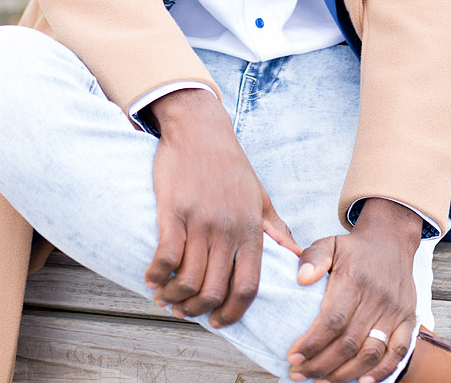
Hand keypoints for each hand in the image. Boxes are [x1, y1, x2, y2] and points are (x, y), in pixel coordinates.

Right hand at [144, 88, 300, 326]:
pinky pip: (164, 258)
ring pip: (188, 280)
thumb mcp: (260, 196)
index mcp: (251, 229)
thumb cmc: (230, 164)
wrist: (200, 128)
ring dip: (174, 298)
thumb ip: (276, 229)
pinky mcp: (173, 210)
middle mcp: (227, 228)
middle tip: (185, 311)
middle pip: (214, 290)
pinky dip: (156, 277)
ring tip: (166, 298)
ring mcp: (200, 220)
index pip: (248, 287)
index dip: (232, 313)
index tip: (218, 322)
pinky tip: (152, 279)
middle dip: (197, 310)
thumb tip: (297, 256)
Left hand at [286, 198, 420, 382]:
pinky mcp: (408, 320)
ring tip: (321, 381)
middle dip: (321, 364)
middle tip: (299, 374)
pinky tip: (362, 382)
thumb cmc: (355, 248)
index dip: (312, 344)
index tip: (293, 357)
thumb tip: (301, 279)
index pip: (332, 320)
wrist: (391, 241)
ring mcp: (394, 312)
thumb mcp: (330, 243)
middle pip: (348, 343)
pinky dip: (381, 372)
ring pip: (370, 353)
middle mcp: (376, 298)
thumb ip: (313, 257)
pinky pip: (398, 353)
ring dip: (345, 373)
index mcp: (354, 280)